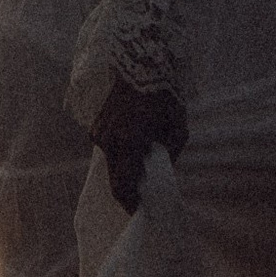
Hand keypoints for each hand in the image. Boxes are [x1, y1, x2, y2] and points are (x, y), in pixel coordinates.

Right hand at [90, 76, 187, 210]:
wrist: (142, 65)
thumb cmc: (164, 96)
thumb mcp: (178, 128)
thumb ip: (170, 155)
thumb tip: (161, 171)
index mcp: (129, 143)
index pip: (124, 186)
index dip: (132, 203)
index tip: (141, 211)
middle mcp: (109, 141)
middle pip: (114, 181)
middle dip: (128, 192)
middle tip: (143, 198)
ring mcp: (100, 134)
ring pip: (111, 165)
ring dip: (125, 171)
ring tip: (142, 168)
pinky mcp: (96, 127)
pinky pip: (108, 149)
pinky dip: (120, 154)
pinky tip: (134, 146)